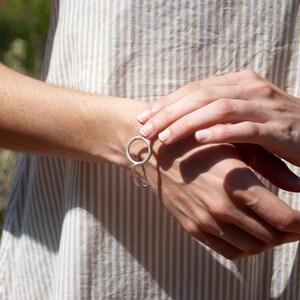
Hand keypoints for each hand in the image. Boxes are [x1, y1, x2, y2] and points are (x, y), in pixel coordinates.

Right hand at [135, 138, 299, 258]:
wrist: (154, 153)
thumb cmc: (195, 142)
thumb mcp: (232, 145)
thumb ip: (267, 165)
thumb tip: (298, 183)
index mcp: (236, 184)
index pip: (284, 218)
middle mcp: (222, 209)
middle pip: (272, 236)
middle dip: (291, 232)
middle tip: (295, 221)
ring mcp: (206, 222)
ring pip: (253, 247)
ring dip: (269, 241)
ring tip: (273, 227)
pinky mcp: (193, 228)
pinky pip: (228, 251)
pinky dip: (246, 248)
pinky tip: (249, 233)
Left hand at [137, 70, 299, 166]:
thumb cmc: (273, 130)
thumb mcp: (242, 117)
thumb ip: (216, 116)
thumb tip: (182, 125)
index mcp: (239, 82)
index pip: (195, 88)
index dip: (167, 102)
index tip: (145, 117)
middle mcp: (250, 88)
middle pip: (201, 95)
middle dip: (169, 112)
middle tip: (146, 129)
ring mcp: (264, 106)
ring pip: (218, 109)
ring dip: (187, 123)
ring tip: (164, 137)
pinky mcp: (277, 128)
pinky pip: (244, 128)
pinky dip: (220, 132)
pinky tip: (200, 139)